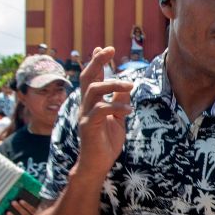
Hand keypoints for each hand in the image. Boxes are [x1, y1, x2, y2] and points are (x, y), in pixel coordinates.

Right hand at [78, 46, 133, 178]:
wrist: (97, 165)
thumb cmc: (106, 143)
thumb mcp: (118, 119)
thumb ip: (120, 102)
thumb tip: (127, 87)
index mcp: (92, 103)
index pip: (92, 77)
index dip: (96, 62)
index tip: (104, 48)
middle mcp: (85, 106)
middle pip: (87, 78)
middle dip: (97, 62)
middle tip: (109, 50)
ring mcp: (85, 115)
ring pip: (93, 90)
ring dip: (112, 84)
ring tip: (130, 86)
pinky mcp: (88, 127)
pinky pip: (100, 110)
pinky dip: (116, 107)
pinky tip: (129, 110)